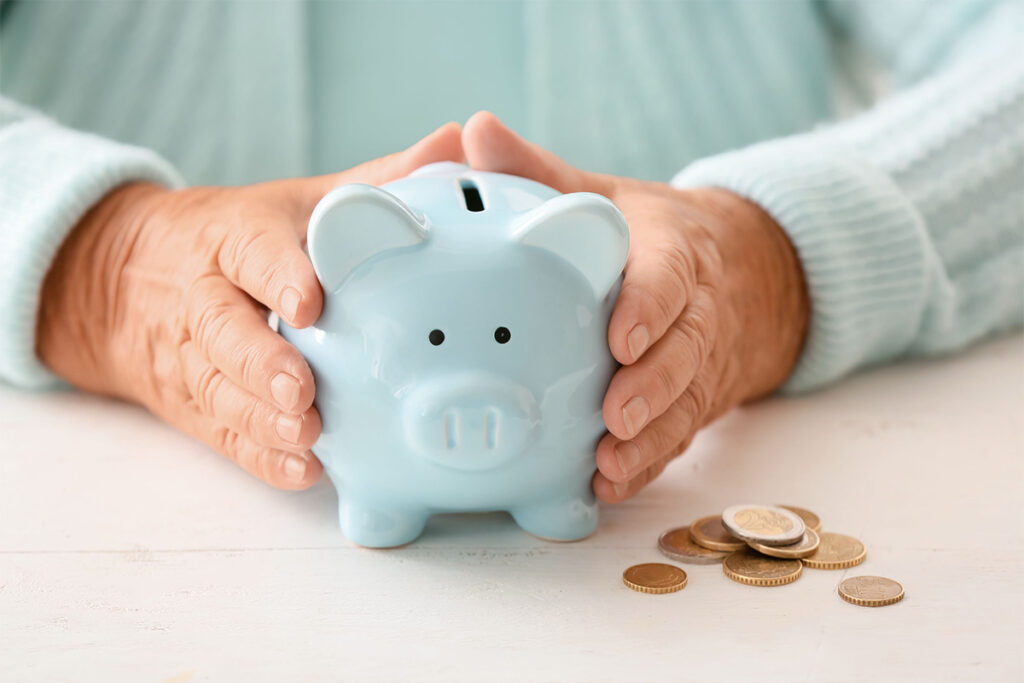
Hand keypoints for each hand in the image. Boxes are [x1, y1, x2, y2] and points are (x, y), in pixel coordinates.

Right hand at [38, 123, 463, 488]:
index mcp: (231, 238)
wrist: (126, 280)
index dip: (277, 277)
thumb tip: (457, 143)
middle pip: (223, 332)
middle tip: (304, 391)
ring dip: (261, 418)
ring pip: (219, 389)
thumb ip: (377, 181)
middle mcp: (205, 297)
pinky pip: (222, 433)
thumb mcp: (299, 200)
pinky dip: (259, 456)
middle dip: (261, 363)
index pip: (249, 253)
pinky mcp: (193, 403)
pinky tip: (301, 470)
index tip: (310, 302)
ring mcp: (193, 355)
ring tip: (307, 434)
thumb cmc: (240, 238)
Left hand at [462, 112, 808, 502]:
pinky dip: (648, 464)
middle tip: (615, 416)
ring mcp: (700, 362)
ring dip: (651, 440)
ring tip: (608, 465)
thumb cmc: (651, 236)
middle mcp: (697, 311)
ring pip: (686, 404)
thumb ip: (543, 172)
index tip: (622, 335)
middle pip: (686, 350)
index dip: (652, 305)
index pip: (672, 274)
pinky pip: (678, 436)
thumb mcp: (605, 196)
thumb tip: (475, 130)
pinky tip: (608, 487)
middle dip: (654, 386)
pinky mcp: (695, 400)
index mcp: (674, 251)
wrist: (742, 273)